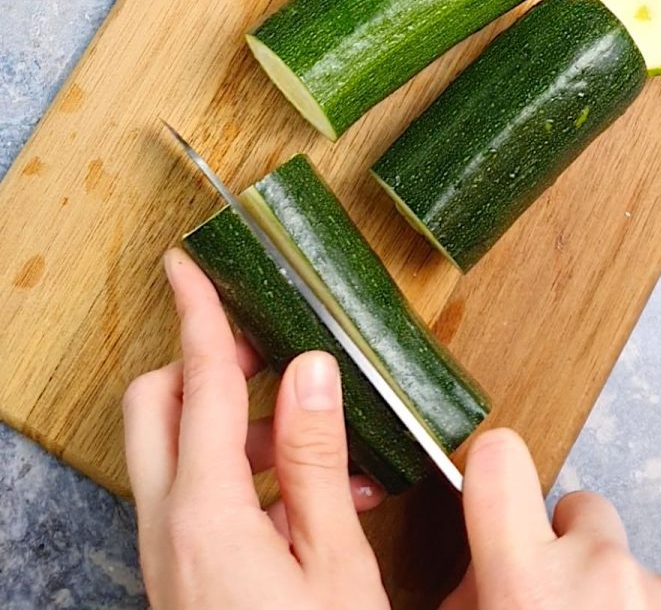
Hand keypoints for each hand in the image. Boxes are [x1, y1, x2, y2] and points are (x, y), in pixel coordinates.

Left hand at [123, 248, 389, 609]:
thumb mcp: (333, 563)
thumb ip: (313, 458)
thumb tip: (310, 370)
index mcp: (206, 512)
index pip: (200, 381)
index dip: (196, 313)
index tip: (185, 264)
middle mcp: (169, 522)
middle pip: (161, 403)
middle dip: (210, 364)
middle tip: (272, 355)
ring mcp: (169, 546)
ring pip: (182, 445)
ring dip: (245, 426)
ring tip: (327, 448)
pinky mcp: (182, 564)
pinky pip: (199, 490)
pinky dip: (249, 472)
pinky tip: (316, 497)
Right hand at [441, 430, 660, 609]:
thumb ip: (471, 590)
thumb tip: (480, 566)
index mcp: (525, 578)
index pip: (498, 459)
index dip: (492, 461)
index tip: (492, 472)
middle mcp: (596, 570)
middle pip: (575, 505)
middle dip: (566, 542)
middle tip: (556, 597)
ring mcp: (654, 587)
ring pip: (622, 549)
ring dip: (609, 581)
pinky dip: (649, 608)